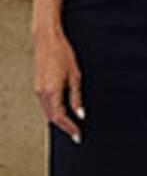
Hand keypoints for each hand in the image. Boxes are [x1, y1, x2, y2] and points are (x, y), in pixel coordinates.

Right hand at [33, 25, 83, 143]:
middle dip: (64, 126)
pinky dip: (53, 110)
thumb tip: (80, 113)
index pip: (60, 118)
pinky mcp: (37, 86)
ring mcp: (37, 89)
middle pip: (52, 117)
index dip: (69, 128)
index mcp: (52, 91)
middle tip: (76, 133)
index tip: (77, 135)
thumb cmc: (63, 53)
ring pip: (47, 111)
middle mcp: (42, 93)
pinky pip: (45, 104)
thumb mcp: (75, 75)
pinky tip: (62, 110)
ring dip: (58, 119)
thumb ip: (76, 96)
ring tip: (71, 124)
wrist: (47, 40)